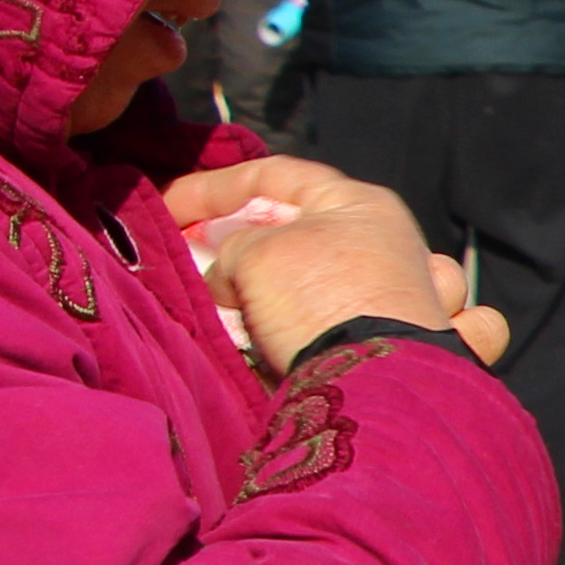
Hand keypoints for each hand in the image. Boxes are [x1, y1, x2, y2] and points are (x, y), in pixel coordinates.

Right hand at [166, 161, 501, 376]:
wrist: (375, 389)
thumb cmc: (321, 303)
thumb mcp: (255, 255)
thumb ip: (233, 248)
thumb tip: (230, 277)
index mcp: (363, 204)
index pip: (275, 175)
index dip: (212, 188)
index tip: (167, 210)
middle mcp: (390, 243)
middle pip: (298, 228)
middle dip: (244, 243)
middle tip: (200, 262)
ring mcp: (398, 294)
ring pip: (316, 276)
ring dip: (272, 287)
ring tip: (233, 305)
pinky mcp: (394, 341)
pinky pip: (339, 318)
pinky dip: (306, 322)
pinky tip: (278, 332)